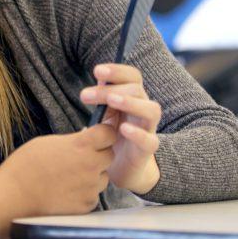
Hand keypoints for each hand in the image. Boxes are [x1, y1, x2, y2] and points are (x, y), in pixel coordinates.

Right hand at [0, 124, 116, 216]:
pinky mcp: (87, 205)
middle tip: (80, 157)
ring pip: (102, 177)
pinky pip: (93, 195)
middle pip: (109, 156)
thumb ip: (71, 141)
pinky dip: (84, 192)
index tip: (97, 135)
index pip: (109, 134)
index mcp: (81, 146)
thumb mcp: (48, 142)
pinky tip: (67, 191)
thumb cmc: (25, 166)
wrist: (15, 196)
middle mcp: (91, 166)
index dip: (104, 133)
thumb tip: (83, 141)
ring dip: (93, 175)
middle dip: (99, 154)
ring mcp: (90, 187)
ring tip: (70, 177)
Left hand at [80, 63, 160, 193]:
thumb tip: (93, 84)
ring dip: (131, 102)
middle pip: (137, 90)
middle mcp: (143, 110)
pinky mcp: (147, 150)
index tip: (97, 71)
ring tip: (112, 101)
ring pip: (152, 110)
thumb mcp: (103, 116)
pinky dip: (138, 133)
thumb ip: (100, 100)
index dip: (117, 70)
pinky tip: (122, 129)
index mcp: (133, 98)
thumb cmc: (111, 136)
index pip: (132, 77)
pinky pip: (150, 140)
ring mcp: (148, 129)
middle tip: (85, 95)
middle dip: (112, 89)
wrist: (120, 168)